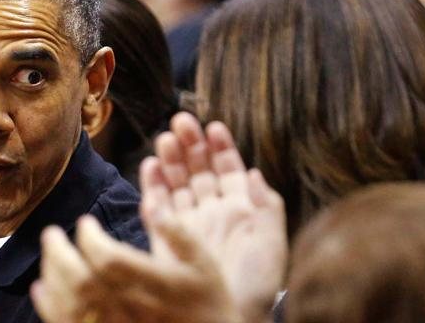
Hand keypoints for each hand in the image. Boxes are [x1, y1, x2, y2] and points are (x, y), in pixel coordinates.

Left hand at [32, 215, 241, 322]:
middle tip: (51, 233)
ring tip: (49, 255)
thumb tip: (152, 203)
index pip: (110, 260)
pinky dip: (50, 307)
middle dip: (59, 253)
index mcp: (158, 285)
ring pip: (71, 305)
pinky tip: (42, 288)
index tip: (85, 222)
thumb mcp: (205, 262)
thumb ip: (179, 233)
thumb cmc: (208, 301)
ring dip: (52, 276)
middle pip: (83, 282)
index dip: (90, 239)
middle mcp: (135, 309)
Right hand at [140, 112, 288, 322]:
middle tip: (181, 121)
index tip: (214, 126)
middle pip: (198, 171)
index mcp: (240, 212)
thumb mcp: (273, 243)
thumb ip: (267, 205)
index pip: (229, 171)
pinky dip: (152, 187)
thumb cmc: (257, 286)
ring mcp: (188, 225)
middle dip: (190, 144)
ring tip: (165, 138)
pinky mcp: (165, 239)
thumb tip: (256, 172)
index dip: (221, 147)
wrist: (227, 317)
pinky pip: (156, 208)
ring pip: (176, 184)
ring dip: (171, 160)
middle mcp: (212, 214)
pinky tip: (150, 166)